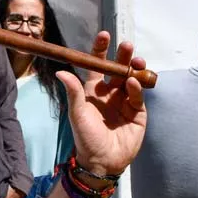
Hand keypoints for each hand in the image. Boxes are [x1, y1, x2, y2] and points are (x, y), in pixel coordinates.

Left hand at [56, 34, 147, 176]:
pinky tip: (132, 82)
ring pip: (131, 79)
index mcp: (94, 91)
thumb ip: (73, 92)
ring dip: (134, 68)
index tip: (105, 35)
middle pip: (118, 69)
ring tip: (135, 60)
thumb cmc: (85, 138)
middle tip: (126, 45)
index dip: (101, 50)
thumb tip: (60, 72)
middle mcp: (110, 93)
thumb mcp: (77, 114)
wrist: (102, 162)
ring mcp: (125, 102)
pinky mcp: (138, 112)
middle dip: (123, 56)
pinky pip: (137, 95)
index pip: (98, 65)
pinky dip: (136, 87)